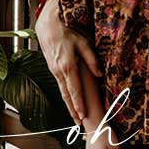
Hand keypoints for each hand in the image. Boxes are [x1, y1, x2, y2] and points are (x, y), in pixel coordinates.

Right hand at [36, 0, 101, 122]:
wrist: (48, 25)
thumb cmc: (68, 31)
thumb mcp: (83, 42)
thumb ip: (92, 59)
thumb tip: (99, 74)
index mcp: (67, 66)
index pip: (74, 90)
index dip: (79, 103)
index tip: (82, 115)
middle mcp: (59, 71)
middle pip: (66, 95)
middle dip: (73, 110)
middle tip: (78, 123)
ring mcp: (54, 71)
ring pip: (62, 92)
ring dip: (68, 105)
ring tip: (75, 117)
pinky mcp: (53, 68)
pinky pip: (60, 85)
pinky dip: (65, 95)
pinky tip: (69, 100)